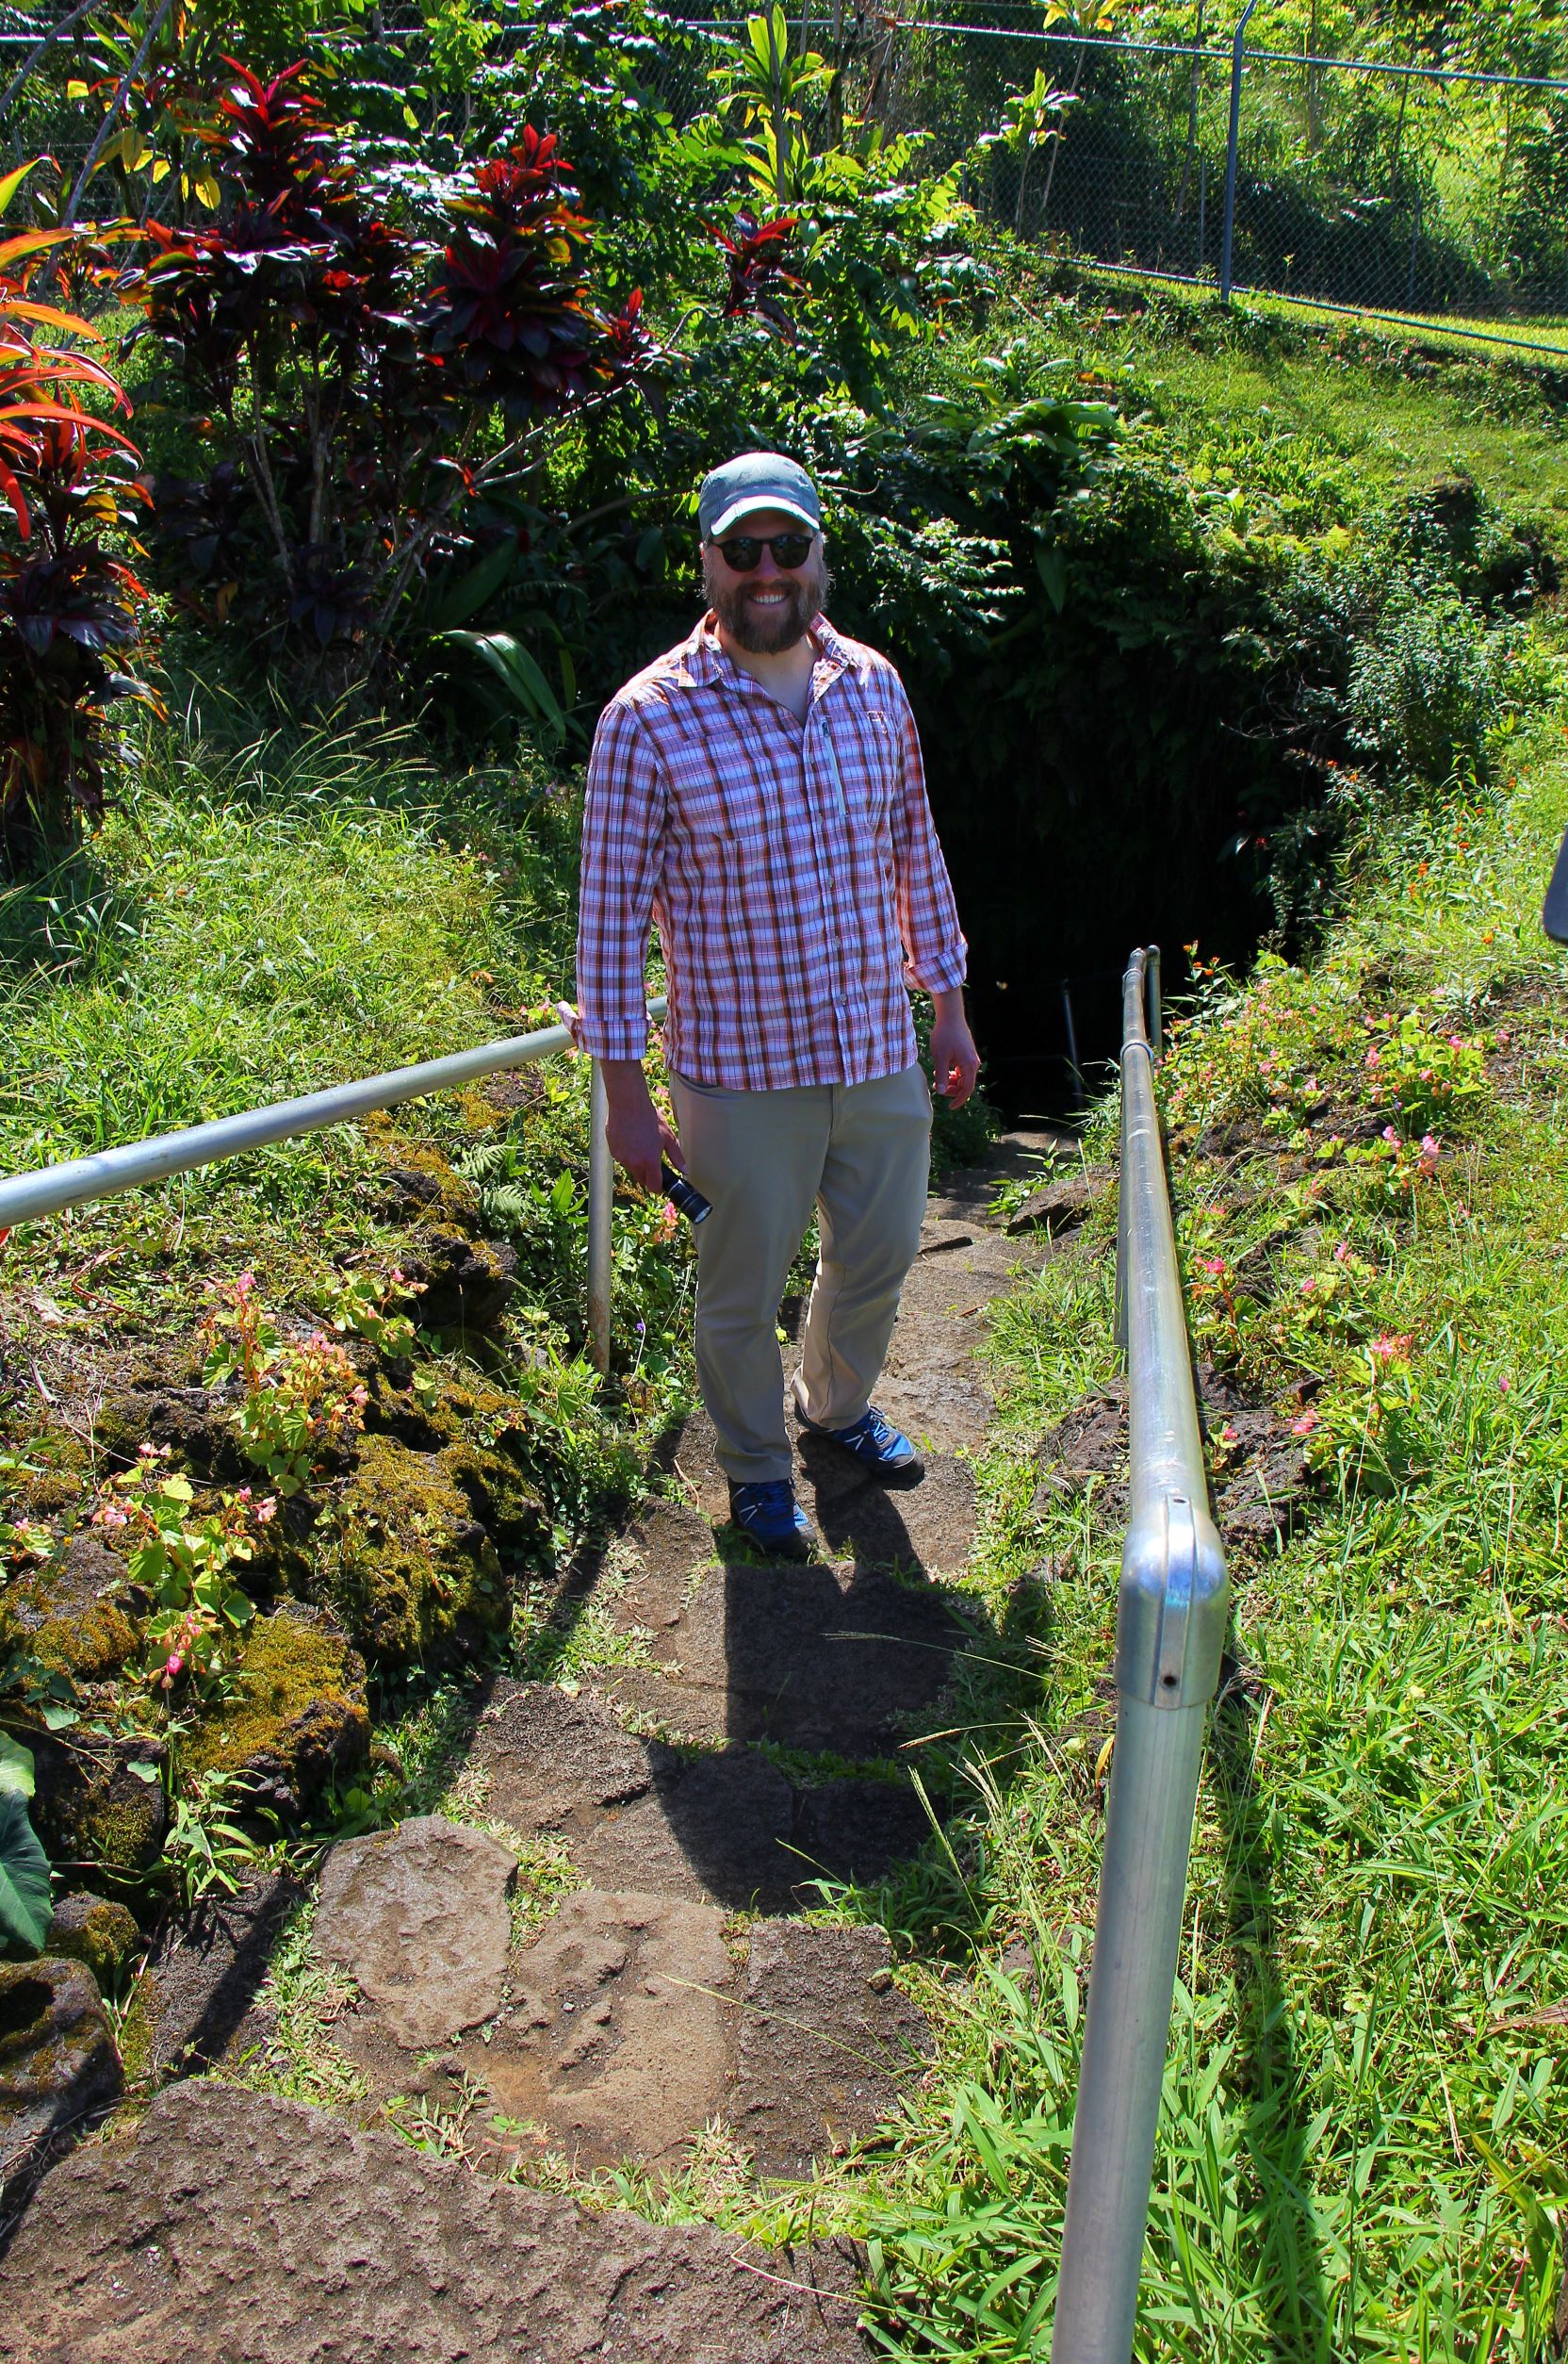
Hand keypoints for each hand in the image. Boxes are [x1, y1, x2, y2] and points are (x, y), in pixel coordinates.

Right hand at [600, 1060, 683, 1194]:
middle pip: (642, 1179)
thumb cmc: (650, 1119)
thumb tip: (684, 1170)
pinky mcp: (613, 1151)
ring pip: (631, 1168)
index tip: (661, 1183)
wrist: (628, 1105)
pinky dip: (627, 1154)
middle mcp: (634, 1163)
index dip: (658, 1187)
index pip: (653, 1187)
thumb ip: (676, 1156)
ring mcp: (622, 1158)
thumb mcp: (668, 1137)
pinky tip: (631, 1140)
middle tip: (652, 1161)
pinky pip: (622, 1159)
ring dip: (637, 1163)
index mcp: (650, 1161)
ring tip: (641, 1145)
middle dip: (648, 1175)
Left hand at [930, 999, 980, 1109]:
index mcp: (969, 1065)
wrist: (950, 1016)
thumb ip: (941, 1075)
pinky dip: (952, 1073)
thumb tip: (941, 1092)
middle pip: (965, 1085)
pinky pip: (961, 1070)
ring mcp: (971, 1059)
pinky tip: (941, 1069)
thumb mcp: (940, 1056)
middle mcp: (973, 1063)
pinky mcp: (966, 1054)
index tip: (950, 1107)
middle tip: (936, 1085)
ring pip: (962, 1078)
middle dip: (951, 1089)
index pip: (967, 1089)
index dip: (959, 1100)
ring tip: (936, 1076)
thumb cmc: (944, 1035)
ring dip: (950, 1081)